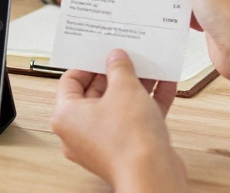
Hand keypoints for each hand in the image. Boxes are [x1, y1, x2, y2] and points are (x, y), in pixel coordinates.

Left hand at [50, 50, 184, 191]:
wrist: (153, 176)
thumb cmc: (129, 139)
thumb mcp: (124, 89)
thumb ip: (119, 68)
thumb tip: (116, 58)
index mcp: (65, 116)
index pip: (70, 80)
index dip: (89, 63)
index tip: (104, 53)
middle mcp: (79, 132)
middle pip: (95, 93)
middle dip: (116, 74)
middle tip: (129, 58)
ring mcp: (102, 143)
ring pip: (118, 107)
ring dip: (135, 86)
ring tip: (150, 67)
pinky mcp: (125, 150)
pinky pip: (133, 121)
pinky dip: (147, 103)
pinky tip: (164, 85)